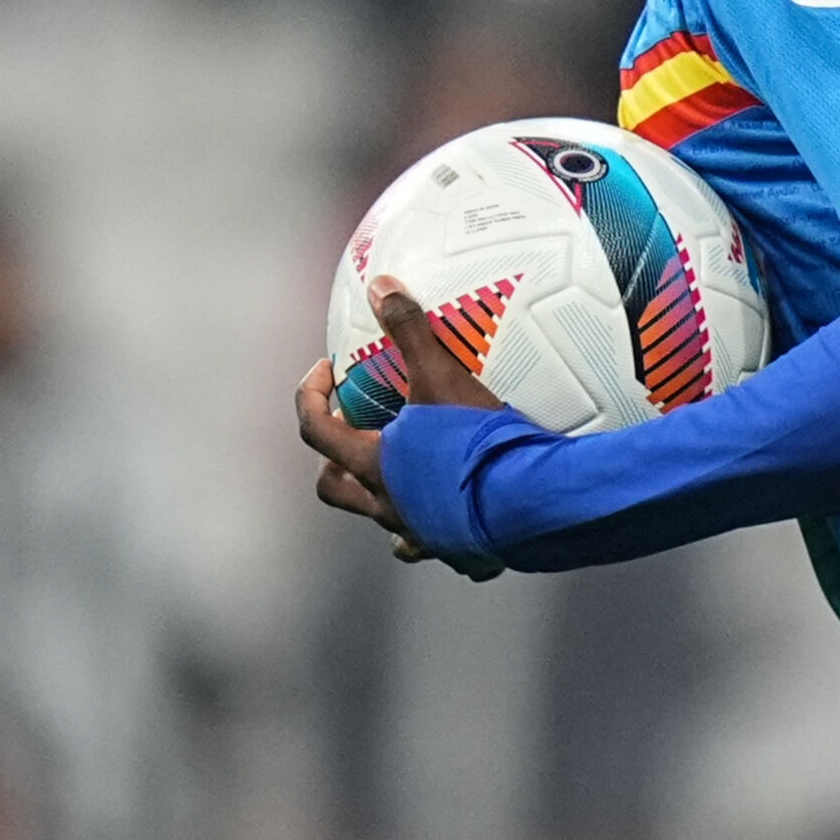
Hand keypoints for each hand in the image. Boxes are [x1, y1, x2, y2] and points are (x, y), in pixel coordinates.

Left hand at [294, 277, 508, 577]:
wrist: (528, 500)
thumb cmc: (478, 443)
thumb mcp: (443, 377)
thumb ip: (411, 331)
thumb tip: (382, 287)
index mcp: (373, 463)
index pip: (315, 428)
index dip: (310, 397)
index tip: (326, 374)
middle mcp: (387, 503)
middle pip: (334, 487)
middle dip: (334, 461)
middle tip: (351, 434)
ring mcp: (420, 533)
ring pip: (386, 524)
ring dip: (386, 500)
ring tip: (407, 480)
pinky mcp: (460, 552)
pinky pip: (443, 547)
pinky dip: (443, 532)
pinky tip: (462, 517)